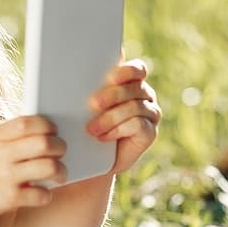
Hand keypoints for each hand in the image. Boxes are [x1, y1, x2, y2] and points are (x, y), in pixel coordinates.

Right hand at [0, 114, 65, 216]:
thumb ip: (14, 136)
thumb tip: (48, 132)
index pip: (31, 123)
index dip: (48, 126)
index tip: (53, 132)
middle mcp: (2, 153)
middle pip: (46, 144)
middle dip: (60, 148)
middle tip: (60, 153)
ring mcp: (6, 176)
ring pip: (50, 168)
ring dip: (60, 172)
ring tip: (58, 174)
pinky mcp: (10, 198)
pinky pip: (42, 194)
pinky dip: (47, 194)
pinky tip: (42, 193)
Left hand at [86, 59, 162, 175]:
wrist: (93, 158)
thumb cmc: (87, 124)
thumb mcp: (85, 105)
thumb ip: (89, 87)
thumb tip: (76, 71)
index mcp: (131, 82)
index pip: (137, 69)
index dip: (127, 71)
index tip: (110, 78)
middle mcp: (145, 95)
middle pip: (135, 87)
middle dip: (113, 95)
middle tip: (92, 104)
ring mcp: (150, 113)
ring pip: (135, 107)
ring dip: (110, 117)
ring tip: (91, 129)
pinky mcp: (150, 132)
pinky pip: (138, 125)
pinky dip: (117, 130)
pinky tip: (103, 137)